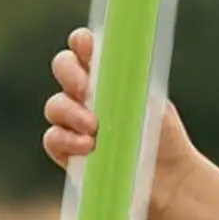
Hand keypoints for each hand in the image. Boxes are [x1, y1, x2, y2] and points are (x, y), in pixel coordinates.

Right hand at [43, 27, 201, 219]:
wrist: (166, 177)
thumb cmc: (161, 134)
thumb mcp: (153, 102)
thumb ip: (130, 82)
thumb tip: (113, 66)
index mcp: (109, 73)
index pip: (85, 46)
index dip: (82, 42)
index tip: (87, 48)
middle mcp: (87, 92)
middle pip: (63, 66)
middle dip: (69, 72)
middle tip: (85, 89)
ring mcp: (73, 120)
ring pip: (55, 104)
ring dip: (71, 112)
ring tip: (94, 128)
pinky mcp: (65, 150)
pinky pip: (52, 137)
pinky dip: (67, 140)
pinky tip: (88, 147)